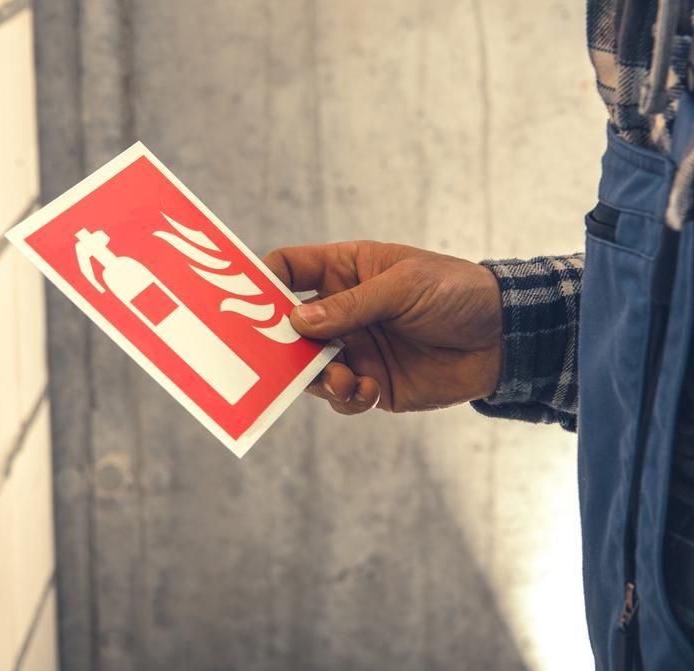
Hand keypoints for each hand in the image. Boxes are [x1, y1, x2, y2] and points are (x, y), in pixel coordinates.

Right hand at [263, 241, 502, 414]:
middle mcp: (341, 311)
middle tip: (271, 355)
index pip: (289, 270)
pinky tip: (366, 390)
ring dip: (316, 376)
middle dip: (278, 342)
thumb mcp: (403, 286)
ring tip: (341, 377)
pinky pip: (341, 396)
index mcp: (344, 272)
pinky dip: (346, 396)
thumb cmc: (455, 292)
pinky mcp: (371, 383)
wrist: (505, 338)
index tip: (249, 302)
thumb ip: (350, 305)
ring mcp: (354, 348)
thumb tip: (296, 321)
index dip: (264, 282)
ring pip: (309, 367)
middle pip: (288, 326)